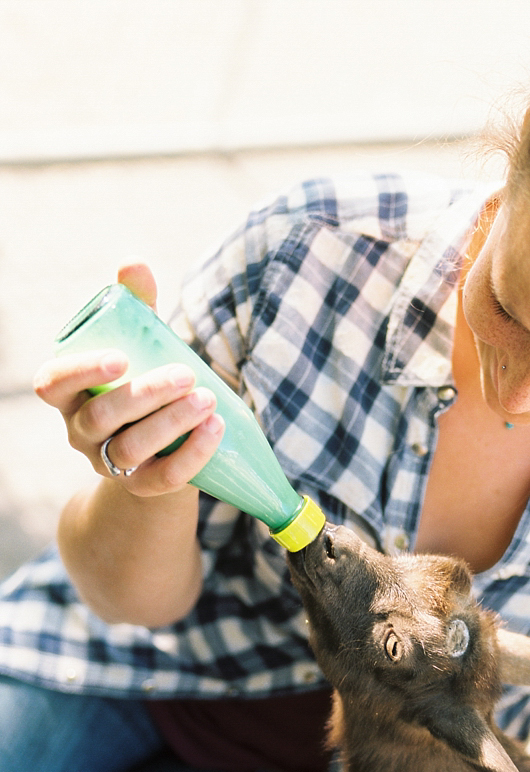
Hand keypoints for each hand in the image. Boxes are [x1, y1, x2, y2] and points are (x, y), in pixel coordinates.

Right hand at [33, 264, 224, 494]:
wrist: (161, 451)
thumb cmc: (144, 384)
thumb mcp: (139, 346)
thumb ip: (134, 308)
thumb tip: (133, 263)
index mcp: (70, 395)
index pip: (53, 384)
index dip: (81, 370)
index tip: (121, 357)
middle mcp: (81, 432)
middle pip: (101, 416)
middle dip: (144, 395)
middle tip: (186, 374)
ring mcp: (109, 464)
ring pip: (130, 448)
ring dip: (171, 423)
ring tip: (208, 400)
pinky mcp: (143, 488)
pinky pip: (163, 478)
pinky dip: (192, 455)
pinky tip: (215, 429)